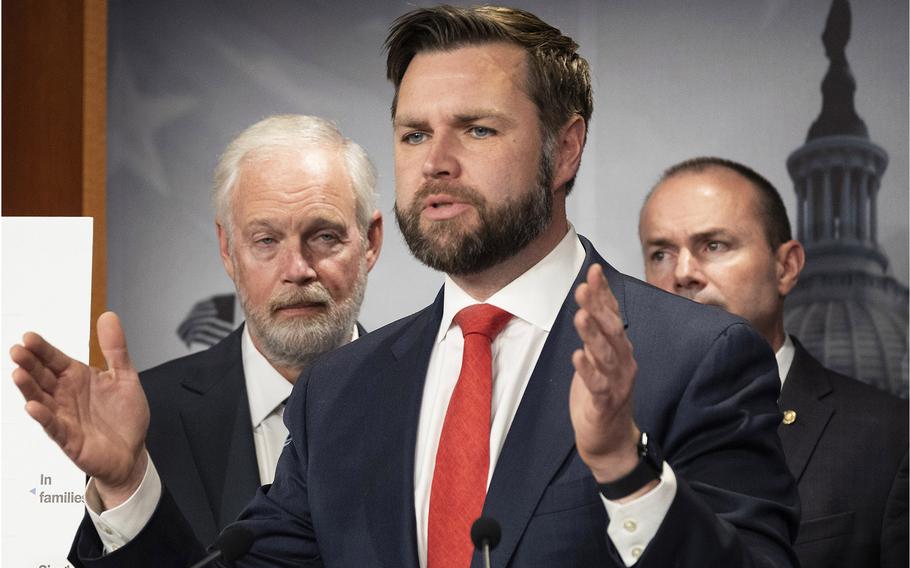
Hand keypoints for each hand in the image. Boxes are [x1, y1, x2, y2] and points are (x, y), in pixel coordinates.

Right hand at [10, 311, 149, 508]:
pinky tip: (34, 408)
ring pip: (41, 400)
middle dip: (29, 364)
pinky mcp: (69, 438)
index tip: (28, 336)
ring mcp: (65, 416)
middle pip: (43, 377)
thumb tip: (108, 316)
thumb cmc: (124, 416)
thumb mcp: (125, 376)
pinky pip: (53, 426)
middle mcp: (66, 395)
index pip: (55, 359)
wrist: (133, 451)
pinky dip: (44, 417)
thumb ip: (115, 349)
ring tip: (17, 373)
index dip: (42, 349)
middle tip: (16, 350)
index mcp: (77, 378)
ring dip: (29, 388)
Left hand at [569, 265, 645, 492]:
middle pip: (611, 330)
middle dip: (597, 308)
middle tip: (583, 288)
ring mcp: (616, 383)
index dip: (604, 293)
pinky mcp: (604, 403)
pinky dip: (588, 370)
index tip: (594, 271)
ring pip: (604, 354)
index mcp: (620, 349)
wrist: (611, 442)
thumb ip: (597, 331)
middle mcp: (623, 362)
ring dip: (592, 334)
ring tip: (580, 315)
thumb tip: (592, 298)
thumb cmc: (602, 395)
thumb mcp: (599, 358)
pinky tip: (578, 356)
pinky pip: (597, 385)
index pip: (613, 315)